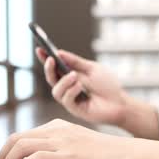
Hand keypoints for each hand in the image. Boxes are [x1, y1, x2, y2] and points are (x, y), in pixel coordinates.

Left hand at [0, 119, 158, 158]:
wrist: (126, 155)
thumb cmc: (103, 154)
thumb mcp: (76, 144)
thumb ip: (56, 148)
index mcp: (57, 126)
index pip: (22, 134)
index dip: (7, 150)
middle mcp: (56, 130)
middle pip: (16, 137)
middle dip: (2, 155)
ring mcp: (61, 142)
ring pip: (21, 145)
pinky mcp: (67, 156)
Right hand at [37, 48, 158, 139]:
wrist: (120, 103)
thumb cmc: (107, 85)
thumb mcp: (92, 68)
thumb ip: (75, 62)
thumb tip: (59, 52)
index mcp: (71, 76)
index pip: (55, 67)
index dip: (45, 59)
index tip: (39, 48)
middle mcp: (68, 88)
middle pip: (51, 79)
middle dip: (49, 69)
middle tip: (51, 59)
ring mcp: (70, 99)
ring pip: (56, 91)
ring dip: (64, 81)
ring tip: (74, 75)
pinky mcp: (75, 110)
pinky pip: (66, 100)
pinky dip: (72, 91)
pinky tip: (80, 87)